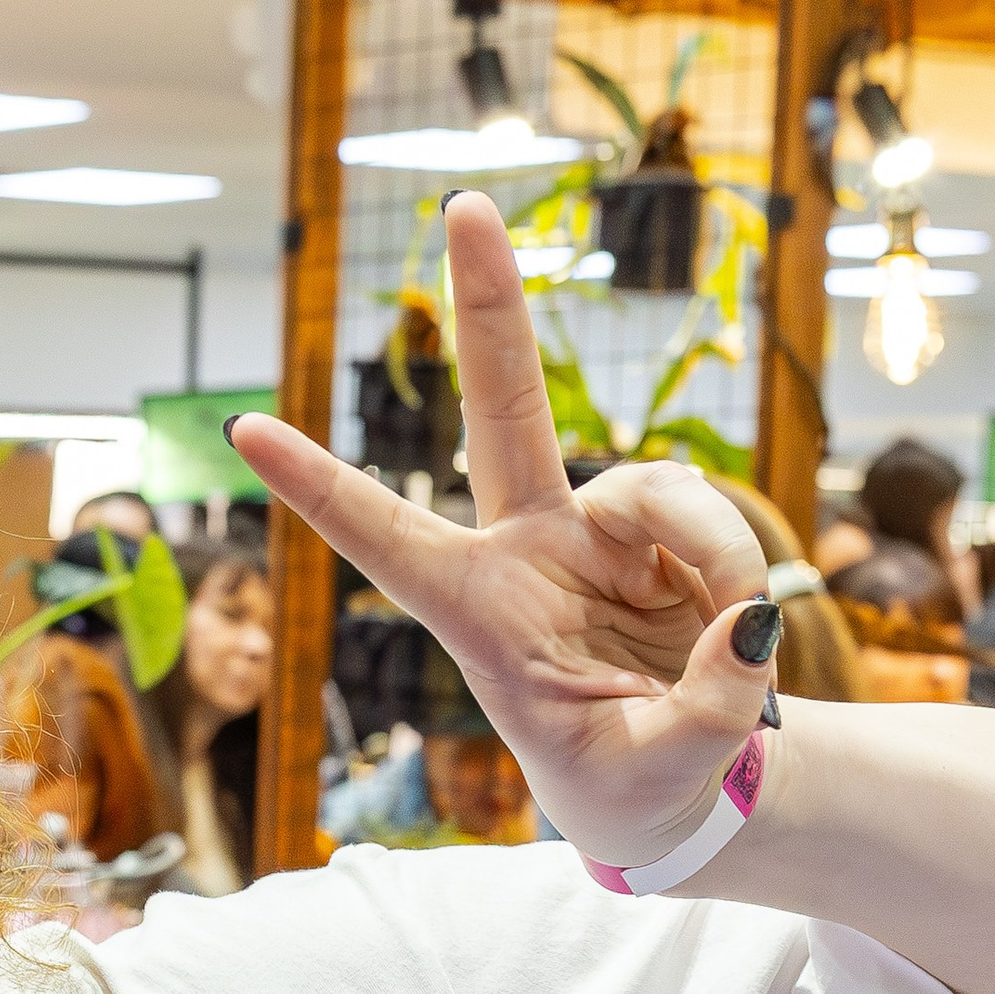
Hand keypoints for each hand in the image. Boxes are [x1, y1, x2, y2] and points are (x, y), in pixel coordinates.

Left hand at [230, 192, 779, 872]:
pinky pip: (708, 515)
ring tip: (727, 635)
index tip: (242, 428)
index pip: (385, 540)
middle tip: (467, 202)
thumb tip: (752, 621)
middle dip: (490, 307)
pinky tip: (740, 624)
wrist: (681, 790)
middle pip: (502, 411)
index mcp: (477, 615)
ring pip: (652, 485)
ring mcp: (596, 533)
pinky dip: (735, 563)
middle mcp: (525, 552)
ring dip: (709, 547)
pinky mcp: (665, 535)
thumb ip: (704, 707)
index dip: (318, 485)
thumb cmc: (630, 789)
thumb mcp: (654, 774)